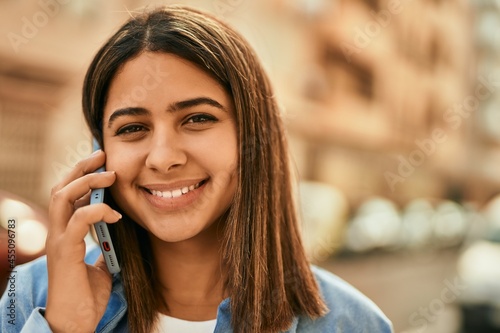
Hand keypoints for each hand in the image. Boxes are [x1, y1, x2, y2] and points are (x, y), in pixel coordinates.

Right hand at [44, 150, 120, 332]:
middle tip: (104, 155)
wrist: (76, 322)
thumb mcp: (100, 261)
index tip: (104, 162)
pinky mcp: (64, 253)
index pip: (68, 193)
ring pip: (62, 197)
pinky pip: (76, 221)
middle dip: (82, 168)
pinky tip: (115, 214)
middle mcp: (57, 231)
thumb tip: (115, 231)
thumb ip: (102, 243)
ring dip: (87, 181)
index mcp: (65, 231)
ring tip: (111, 176)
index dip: (83, 175)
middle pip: (61, 187)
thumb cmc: (87, 293)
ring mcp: (58, 240)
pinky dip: (96, 211)